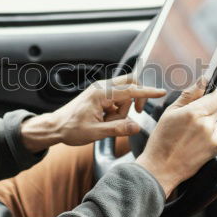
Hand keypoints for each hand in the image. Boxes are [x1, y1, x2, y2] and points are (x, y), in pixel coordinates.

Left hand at [20, 74, 165, 151]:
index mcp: (101, 93)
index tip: (161, 92)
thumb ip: (117, 129)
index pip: (130, 90)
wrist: (55, 127)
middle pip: (130, 84)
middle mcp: (102, 88)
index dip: (147, 93)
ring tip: (107, 123)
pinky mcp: (99, 96)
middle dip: (136, 99)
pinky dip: (116, 111)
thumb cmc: (70, 129)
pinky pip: (117, 100)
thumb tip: (136, 126)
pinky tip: (104, 121)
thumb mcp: (95, 133)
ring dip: (123, 109)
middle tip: (135, 113)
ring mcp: (100, 91)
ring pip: (124, 95)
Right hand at [135, 78, 216, 197]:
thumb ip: (188, 95)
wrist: (161, 168)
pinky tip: (193, 143)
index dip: (212, 95)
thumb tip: (202, 82)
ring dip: (206, 124)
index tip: (206, 97)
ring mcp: (213, 138)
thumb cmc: (162, 142)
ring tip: (188, 134)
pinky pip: (215, 136)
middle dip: (206, 110)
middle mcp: (206, 125)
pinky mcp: (216, 149)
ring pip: (215, 123)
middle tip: (189, 120)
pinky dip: (207, 137)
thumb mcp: (169, 113)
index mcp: (195, 113)